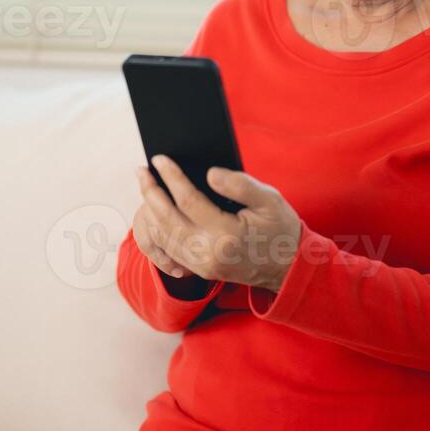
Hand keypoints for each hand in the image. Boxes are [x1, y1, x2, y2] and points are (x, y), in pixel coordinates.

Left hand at [132, 155, 301, 291]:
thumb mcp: (270, 200)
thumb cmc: (280, 228)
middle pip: (166, 220)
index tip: (159, 159)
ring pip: (162, 236)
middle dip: (150, 192)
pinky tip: (152, 213)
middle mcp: (209, 253)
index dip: (171, 177)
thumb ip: (241, 184)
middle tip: (141, 170)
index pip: (188, 201)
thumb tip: (209, 173)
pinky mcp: (200, 271)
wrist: (288, 268)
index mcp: (227, 234)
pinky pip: (167, 251)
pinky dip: (155, 230)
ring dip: (148, 210)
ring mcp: (202, 266)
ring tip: (144, 186)